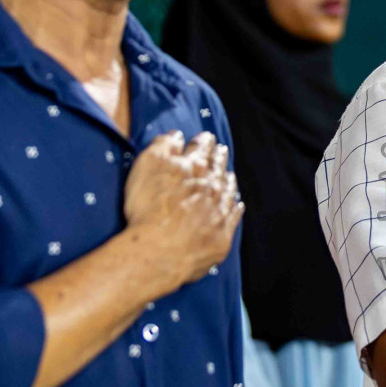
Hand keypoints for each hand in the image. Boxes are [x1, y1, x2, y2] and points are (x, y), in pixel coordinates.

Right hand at [122, 131, 243, 289]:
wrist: (160, 250)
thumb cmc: (148, 208)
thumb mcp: (147, 166)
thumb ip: (163, 147)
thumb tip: (176, 136)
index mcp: (194, 168)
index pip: (201, 148)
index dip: (203, 141)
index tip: (206, 137)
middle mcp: (211, 187)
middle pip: (218, 168)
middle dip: (219, 157)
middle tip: (222, 150)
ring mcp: (218, 212)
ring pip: (228, 191)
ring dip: (229, 181)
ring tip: (229, 174)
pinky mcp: (221, 236)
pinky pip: (233, 217)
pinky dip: (236, 208)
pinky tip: (237, 204)